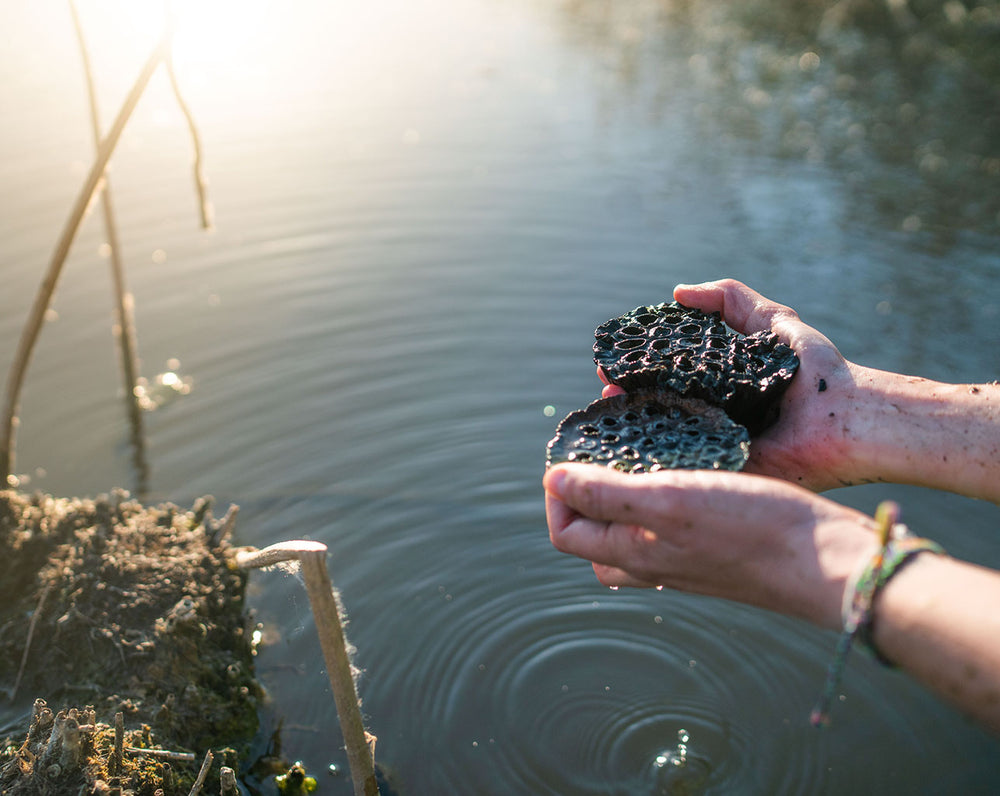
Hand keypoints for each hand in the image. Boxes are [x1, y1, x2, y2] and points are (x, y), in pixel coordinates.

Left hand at [544, 463, 878, 630]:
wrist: (828, 562)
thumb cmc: (752, 529)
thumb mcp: (669, 501)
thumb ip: (607, 494)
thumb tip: (552, 480)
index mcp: (634, 554)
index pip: (567, 532)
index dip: (557, 494)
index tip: (571, 454)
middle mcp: (655, 561)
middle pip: (595, 533)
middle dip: (585, 493)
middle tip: (601, 450)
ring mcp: (687, 558)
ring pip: (634, 526)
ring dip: (625, 490)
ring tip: (640, 450)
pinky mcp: (718, 546)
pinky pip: (673, 521)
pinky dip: (666, 492)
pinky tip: (688, 463)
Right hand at [598, 279, 865, 490]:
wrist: (850, 415)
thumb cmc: (817, 369)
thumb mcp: (773, 321)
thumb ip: (730, 299)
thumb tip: (676, 292)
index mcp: (717, 390)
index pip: (664, 382)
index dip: (635, 373)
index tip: (610, 366)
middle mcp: (711, 419)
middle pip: (656, 412)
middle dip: (625, 401)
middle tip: (606, 390)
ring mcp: (715, 449)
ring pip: (663, 441)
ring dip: (633, 428)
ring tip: (611, 410)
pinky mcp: (725, 474)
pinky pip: (686, 469)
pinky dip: (659, 462)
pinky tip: (631, 447)